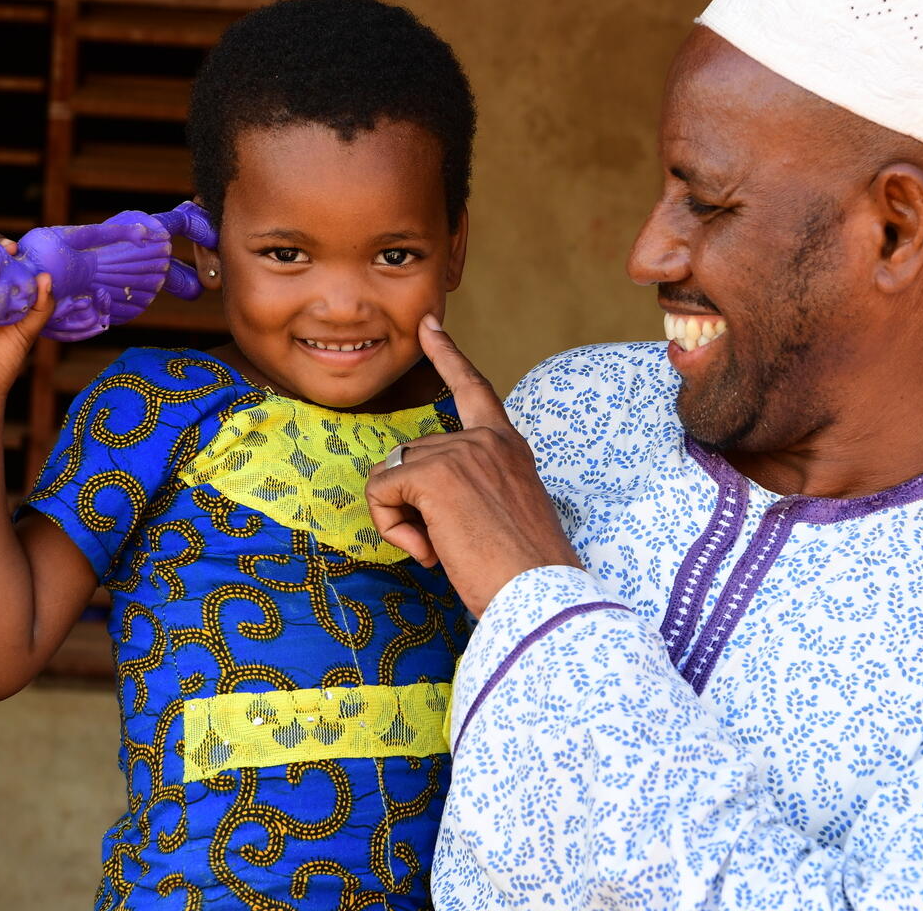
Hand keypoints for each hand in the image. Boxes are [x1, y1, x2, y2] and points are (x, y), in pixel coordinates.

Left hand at [365, 315, 580, 616]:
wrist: (541, 594)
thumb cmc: (523, 571)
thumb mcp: (500, 512)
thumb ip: (467, 486)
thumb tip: (410, 488)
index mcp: (508, 446)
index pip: (474, 389)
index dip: (448, 357)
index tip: (428, 326)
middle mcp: (486, 440)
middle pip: (410, 455)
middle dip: (408, 505)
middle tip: (444, 545)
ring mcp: (461, 452)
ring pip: (390, 476)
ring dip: (400, 520)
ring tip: (441, 550)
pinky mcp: (434, 473)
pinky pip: (381, 493)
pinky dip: (391, 528)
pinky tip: (429, 551)